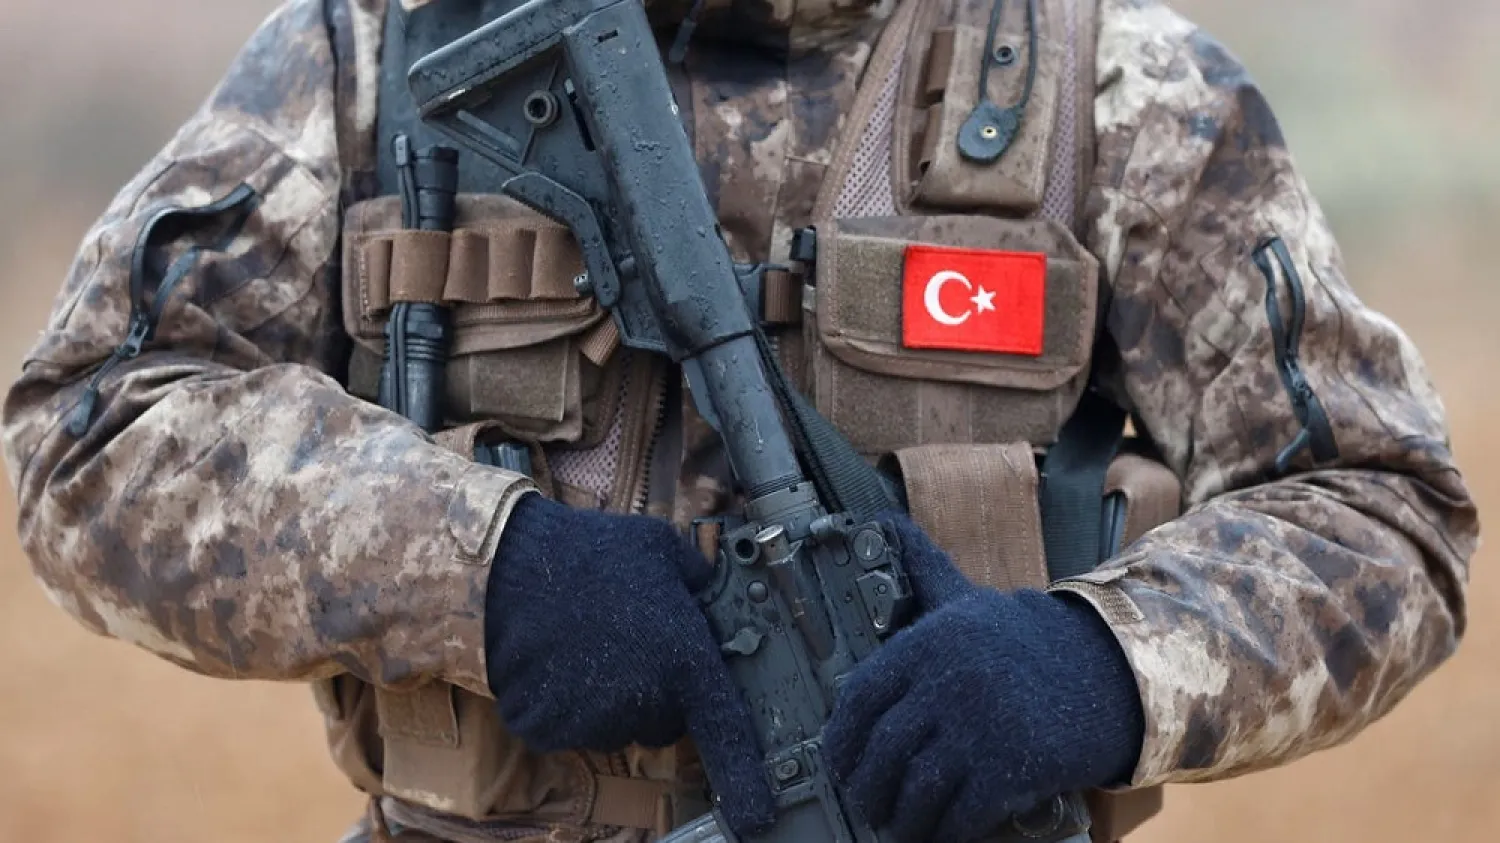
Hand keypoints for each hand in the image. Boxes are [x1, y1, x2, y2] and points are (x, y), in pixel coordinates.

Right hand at [485, 493, 773, 836]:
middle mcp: (645, 703)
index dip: (745, 779)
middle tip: (629, 641)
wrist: (506, 567)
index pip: (726, 734)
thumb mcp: (663, 550)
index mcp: (685, 662)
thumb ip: (697, 582)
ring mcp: (594, 723)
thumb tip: (709, 592)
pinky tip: (554, 659)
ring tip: (584, 640)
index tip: (757, 815)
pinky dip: (564, 702)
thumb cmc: (590, 554)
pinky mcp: (547, 731)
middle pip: (665, 720)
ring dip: (608, 695)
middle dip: (655, 690)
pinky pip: (569, 726)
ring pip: (616, 723)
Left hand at [823, 515, 1144, 842]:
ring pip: (915, 788)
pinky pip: (960, 813)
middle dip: (867, 788)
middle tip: (866, 803)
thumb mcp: (967, 598)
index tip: (837, 762)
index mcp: (928, 643)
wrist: (1104, 670)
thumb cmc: (1025, 640)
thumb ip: (922, 570)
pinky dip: (944, 830)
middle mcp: (946, 682)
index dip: (841, 739)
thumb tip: (886, 523)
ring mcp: (977, 726)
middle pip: (882, 751)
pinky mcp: (1008, 766)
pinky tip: (941, 831)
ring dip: (901, 817)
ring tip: (898, 824)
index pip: (860, 698)